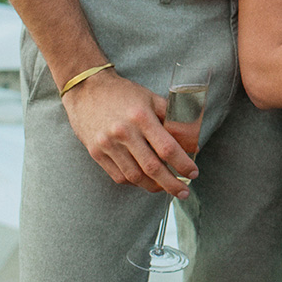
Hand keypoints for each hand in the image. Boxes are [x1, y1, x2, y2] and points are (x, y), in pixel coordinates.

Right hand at [60, 70, 196, 197]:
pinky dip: (135, 182)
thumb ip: (175, 120)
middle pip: (152, 167)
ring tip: (167, 188)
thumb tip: (194, 145)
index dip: (183, 164)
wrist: (87, 89)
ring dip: (154, 186)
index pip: (167, 148)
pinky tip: (146, 181)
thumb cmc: (126, 94)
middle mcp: (123, 132)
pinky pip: (118, 176)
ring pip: (134, 176)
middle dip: (171, 184)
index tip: (193, 173)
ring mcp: (107, 144)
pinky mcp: (95, 152)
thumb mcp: (153, 99)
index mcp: (141, 117)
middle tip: (184, 192)